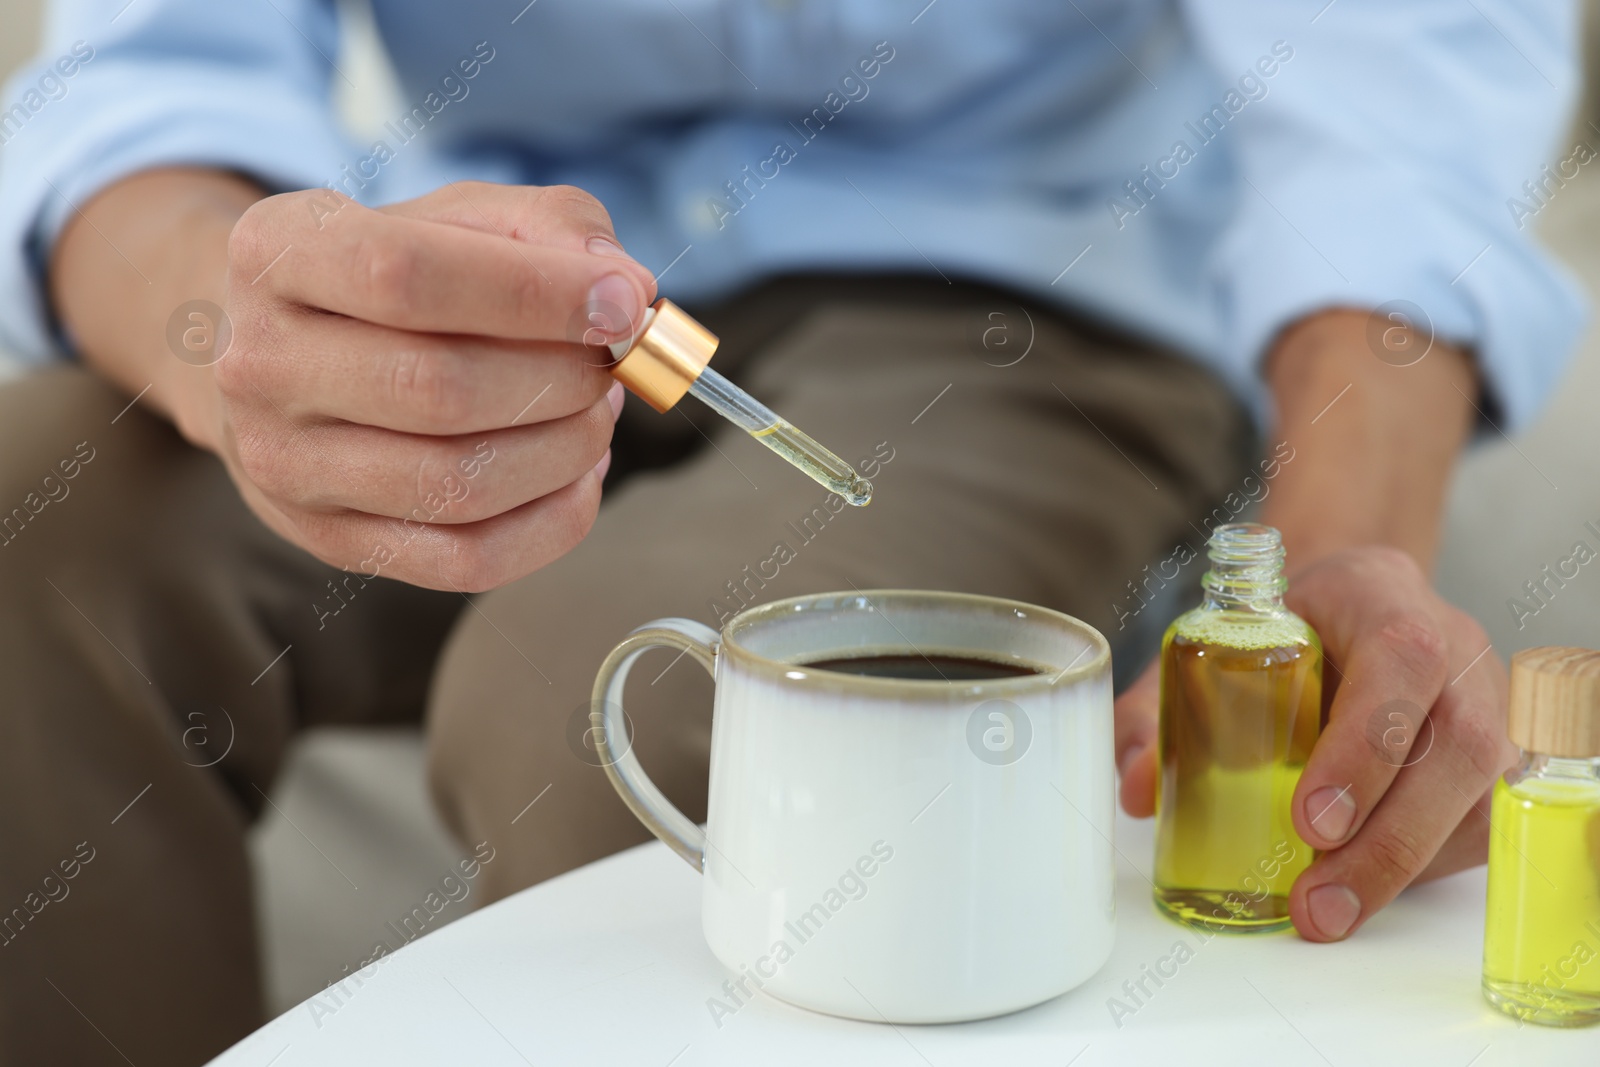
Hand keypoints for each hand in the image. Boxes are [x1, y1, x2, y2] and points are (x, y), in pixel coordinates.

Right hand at [188, 181, 655, 589]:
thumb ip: (552, 227)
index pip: (408, 275)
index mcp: (278, 251)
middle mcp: (261, 363)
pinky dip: (552, 522)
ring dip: (564, 450)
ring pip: (457, 484)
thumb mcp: (461, 215)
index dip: (536, 294)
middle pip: (440, 389)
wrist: (286, 352)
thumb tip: (627, 291)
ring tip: (594, 413)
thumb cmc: (394, 274)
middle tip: (609, 364)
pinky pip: (467, 559)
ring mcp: (285, 465)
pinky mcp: (332, 542)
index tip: (623, 304)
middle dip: (561, 380)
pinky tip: (578, 476)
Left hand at [1115, 545, 1512, 940]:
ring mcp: (1487, 703)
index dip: (1363, 746)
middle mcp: (1454, 647)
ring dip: (1402, 866)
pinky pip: (1479, 823)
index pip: (1399, 663)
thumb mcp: (1217, 636)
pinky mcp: (1495, 758)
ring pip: (1476, 793)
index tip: (1311, 820)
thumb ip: (1164, 703)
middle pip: (1455, 745)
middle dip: (1386, 836)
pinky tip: (1362, 886)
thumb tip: (1137, 786)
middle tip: (1316, 899)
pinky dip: (1421, 867)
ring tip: (1329, 912)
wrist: (1355, 598)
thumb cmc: (1287, 621)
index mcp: (1382, 599)